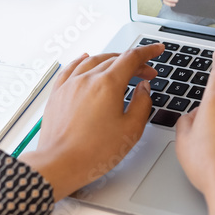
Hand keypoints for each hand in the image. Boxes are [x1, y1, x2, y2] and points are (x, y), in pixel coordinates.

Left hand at [20, 43, 162, 200]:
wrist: (60, 164)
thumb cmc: (93, 152)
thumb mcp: (130, 130)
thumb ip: (142, 104)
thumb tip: (143, 88)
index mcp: (107, 85)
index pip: (132, 58)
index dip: (148, 52)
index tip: (157, 50)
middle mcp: (87, 79)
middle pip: (114, 59)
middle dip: (134, 62)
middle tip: (146, 72)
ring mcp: (70, 84)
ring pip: (93, 60)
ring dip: (111, 60)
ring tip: (122, 67)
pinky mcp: (58, 93)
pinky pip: (71, 68)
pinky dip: (83, 60)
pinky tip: (85, 58)